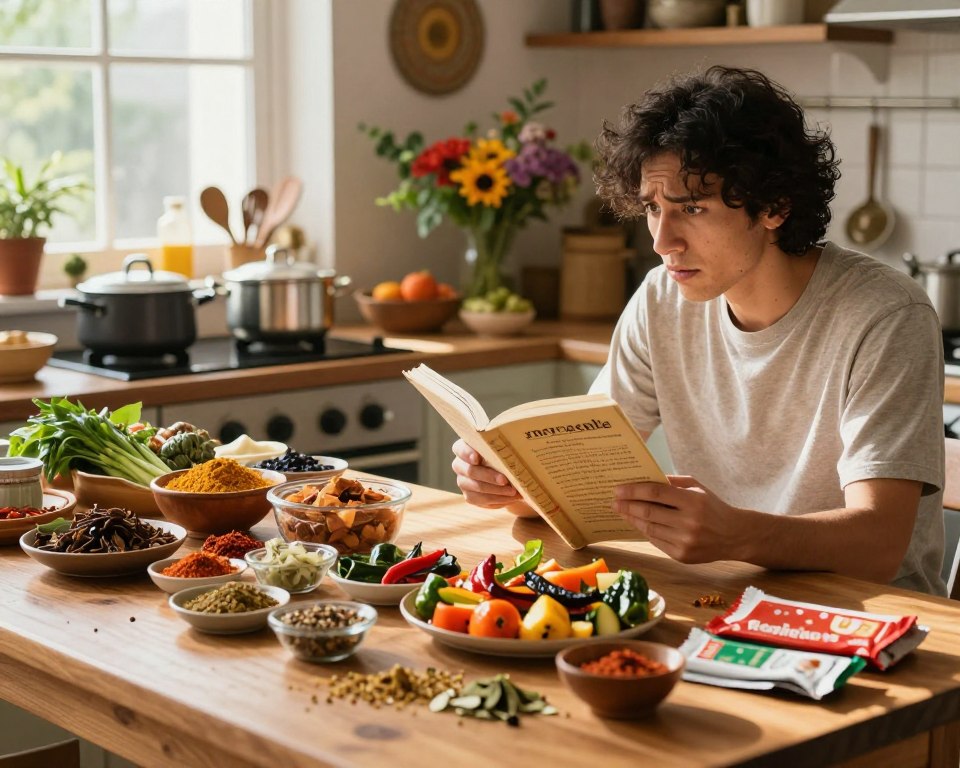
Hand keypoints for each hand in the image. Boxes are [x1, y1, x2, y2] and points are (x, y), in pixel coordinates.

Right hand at [451, 438, 519, 507]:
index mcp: (465, 448)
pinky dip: (498, 499)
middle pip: (470, 471)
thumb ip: (503, 445)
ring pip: (476, 487)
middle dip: (489, 476)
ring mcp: (463, 482)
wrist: (505, 475)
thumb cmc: (503, 455)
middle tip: (504, 480)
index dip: (467, 453)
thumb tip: (517, 441)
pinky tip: (510, 497)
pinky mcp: (470, 496)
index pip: (460, 449)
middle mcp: (460, 465)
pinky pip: (481, 500)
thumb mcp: (503, 448)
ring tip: (513, 491)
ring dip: (496, 490)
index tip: (477, 458)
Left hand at [612, 475, 748, 563]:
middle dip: (627, 505)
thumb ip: (672, 482)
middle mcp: (689, 523)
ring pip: (649, 528)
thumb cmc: (713, 507)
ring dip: (632, 519)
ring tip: (622, 511)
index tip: (618, 489)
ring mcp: (685, 542)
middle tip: (614, 501)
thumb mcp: (697, 488)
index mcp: (693, 502)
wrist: (735, 536)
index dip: (633, 490)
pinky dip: (644, 531)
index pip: (655, 493)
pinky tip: (637, 523)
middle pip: (648, 512)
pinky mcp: (682, 556)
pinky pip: (656, 541)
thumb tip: (644, 479)